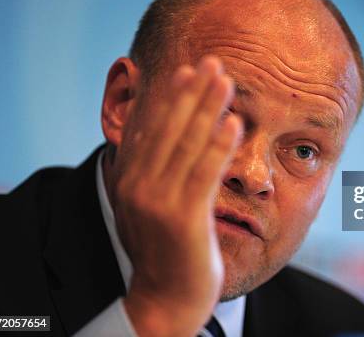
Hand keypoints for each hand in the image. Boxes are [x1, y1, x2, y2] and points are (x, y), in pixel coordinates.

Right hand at [114, 56, 240, 336]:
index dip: (169, 96)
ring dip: (207, 109)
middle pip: (168, 128)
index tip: (188, 71)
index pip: (150, 128)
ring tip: (226, 81)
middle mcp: (138, 186)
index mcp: (130, 179)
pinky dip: (218, 145)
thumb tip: (172, 142)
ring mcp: (158, 202)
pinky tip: (233, 123)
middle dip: (191, 92)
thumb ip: (158, 174)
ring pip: (186, 145)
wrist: (166, 300)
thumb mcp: (153, 207)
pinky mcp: (182, 219)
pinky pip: (204, 174)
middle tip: (212, 62)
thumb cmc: (168, 252)